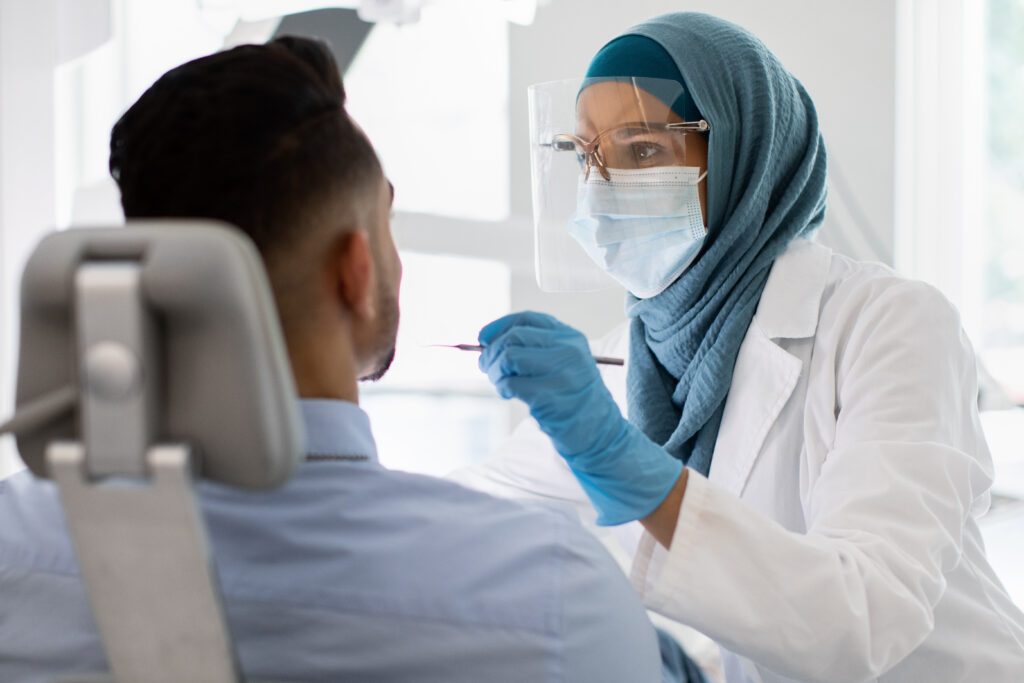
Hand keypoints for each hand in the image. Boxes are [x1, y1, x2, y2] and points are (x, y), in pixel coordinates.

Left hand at [478, 312, 681, 524]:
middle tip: (486, 367)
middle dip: (492, 352)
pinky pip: (511, 384)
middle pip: (514, 337)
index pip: (527, 319)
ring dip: (495, 371)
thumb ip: (533, 349)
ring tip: (500, 383)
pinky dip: (502, 389)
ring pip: (509, 357)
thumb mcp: (562, 364)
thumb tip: (487, 343)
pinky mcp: (549, 397)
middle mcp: (568, 350)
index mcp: (570, 338)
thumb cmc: (571, 399)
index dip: (499, 326)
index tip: (483, 339)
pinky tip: (510, 395)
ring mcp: (561, 373)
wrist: (599, 433)